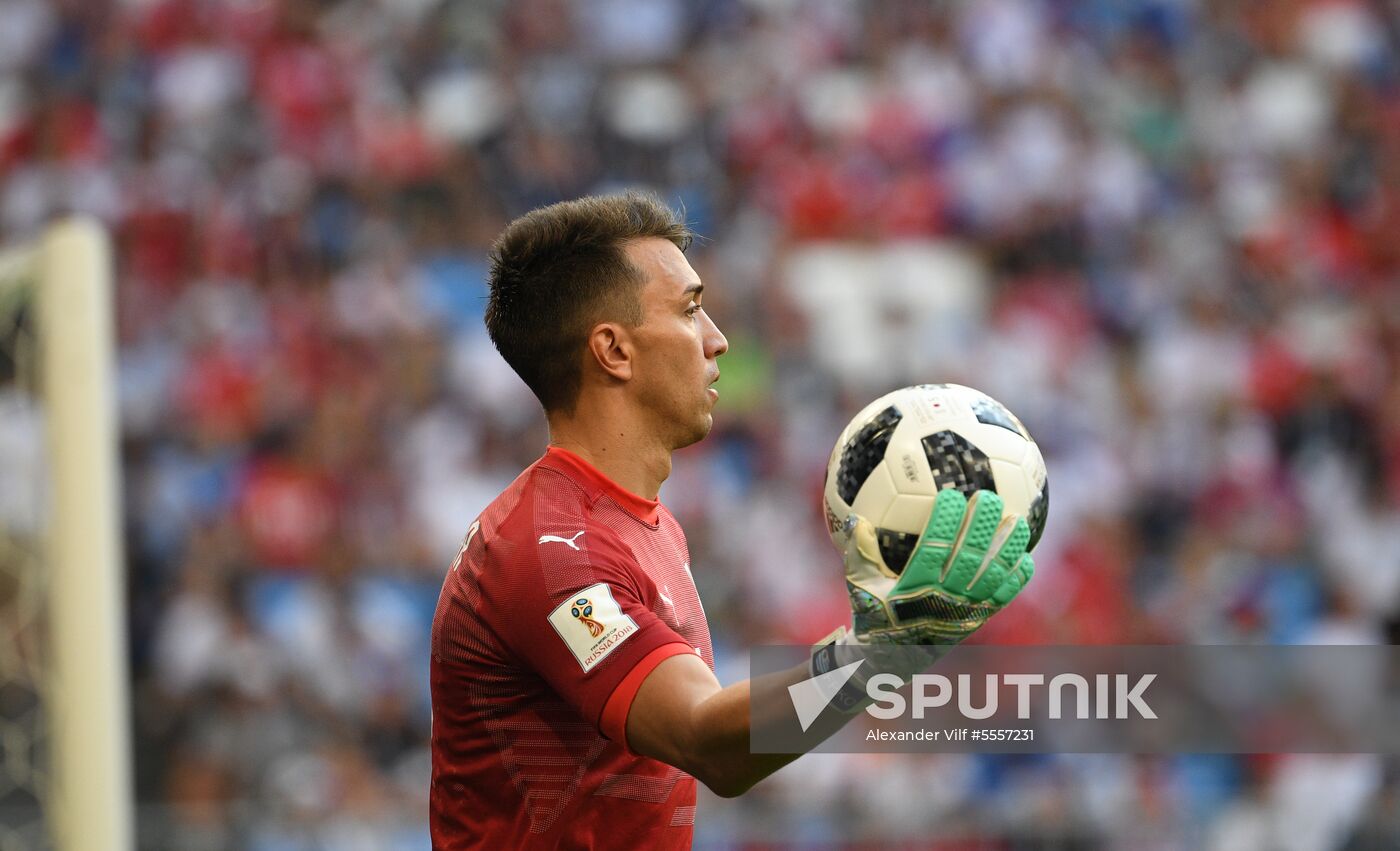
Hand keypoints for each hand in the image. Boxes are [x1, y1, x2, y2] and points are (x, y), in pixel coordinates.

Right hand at [837, 488, 1034, 646]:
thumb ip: (859, 552)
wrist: (891, 659)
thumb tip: (855, 518)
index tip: (951, 496)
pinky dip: (1017, 577)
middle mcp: (943, 599)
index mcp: (914, 587)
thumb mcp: (860, 585)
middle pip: (969, 556)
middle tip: (989, 498)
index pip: (933, 548)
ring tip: (1018, 521)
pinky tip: (1026, 555)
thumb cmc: (874, 613)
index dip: (945, 521)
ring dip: (1008, 547)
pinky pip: (1003, 597)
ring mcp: (964, 611)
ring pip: (992, 575)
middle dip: (981, 525)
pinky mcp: (978, 621)